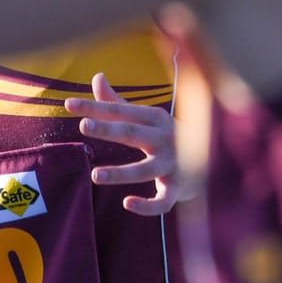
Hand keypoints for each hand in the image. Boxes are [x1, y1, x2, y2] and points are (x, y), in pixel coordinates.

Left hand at [65, 72, 185, 216]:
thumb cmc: (168, 136)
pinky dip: (148, 205)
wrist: (213, 159)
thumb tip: (97, 77)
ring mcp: (173, 164)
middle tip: (83, 126)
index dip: (94, 106)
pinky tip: (127, 203)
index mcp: (154, 118)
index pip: (120, 110)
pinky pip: (163, 200)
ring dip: (120, 173)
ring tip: (94, 176)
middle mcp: (164, 138)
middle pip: (133, 133)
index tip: (68, 104)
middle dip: (108, 130)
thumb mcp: (146, 117)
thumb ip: (118, 101)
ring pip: (145, 170)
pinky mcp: (178, 188)